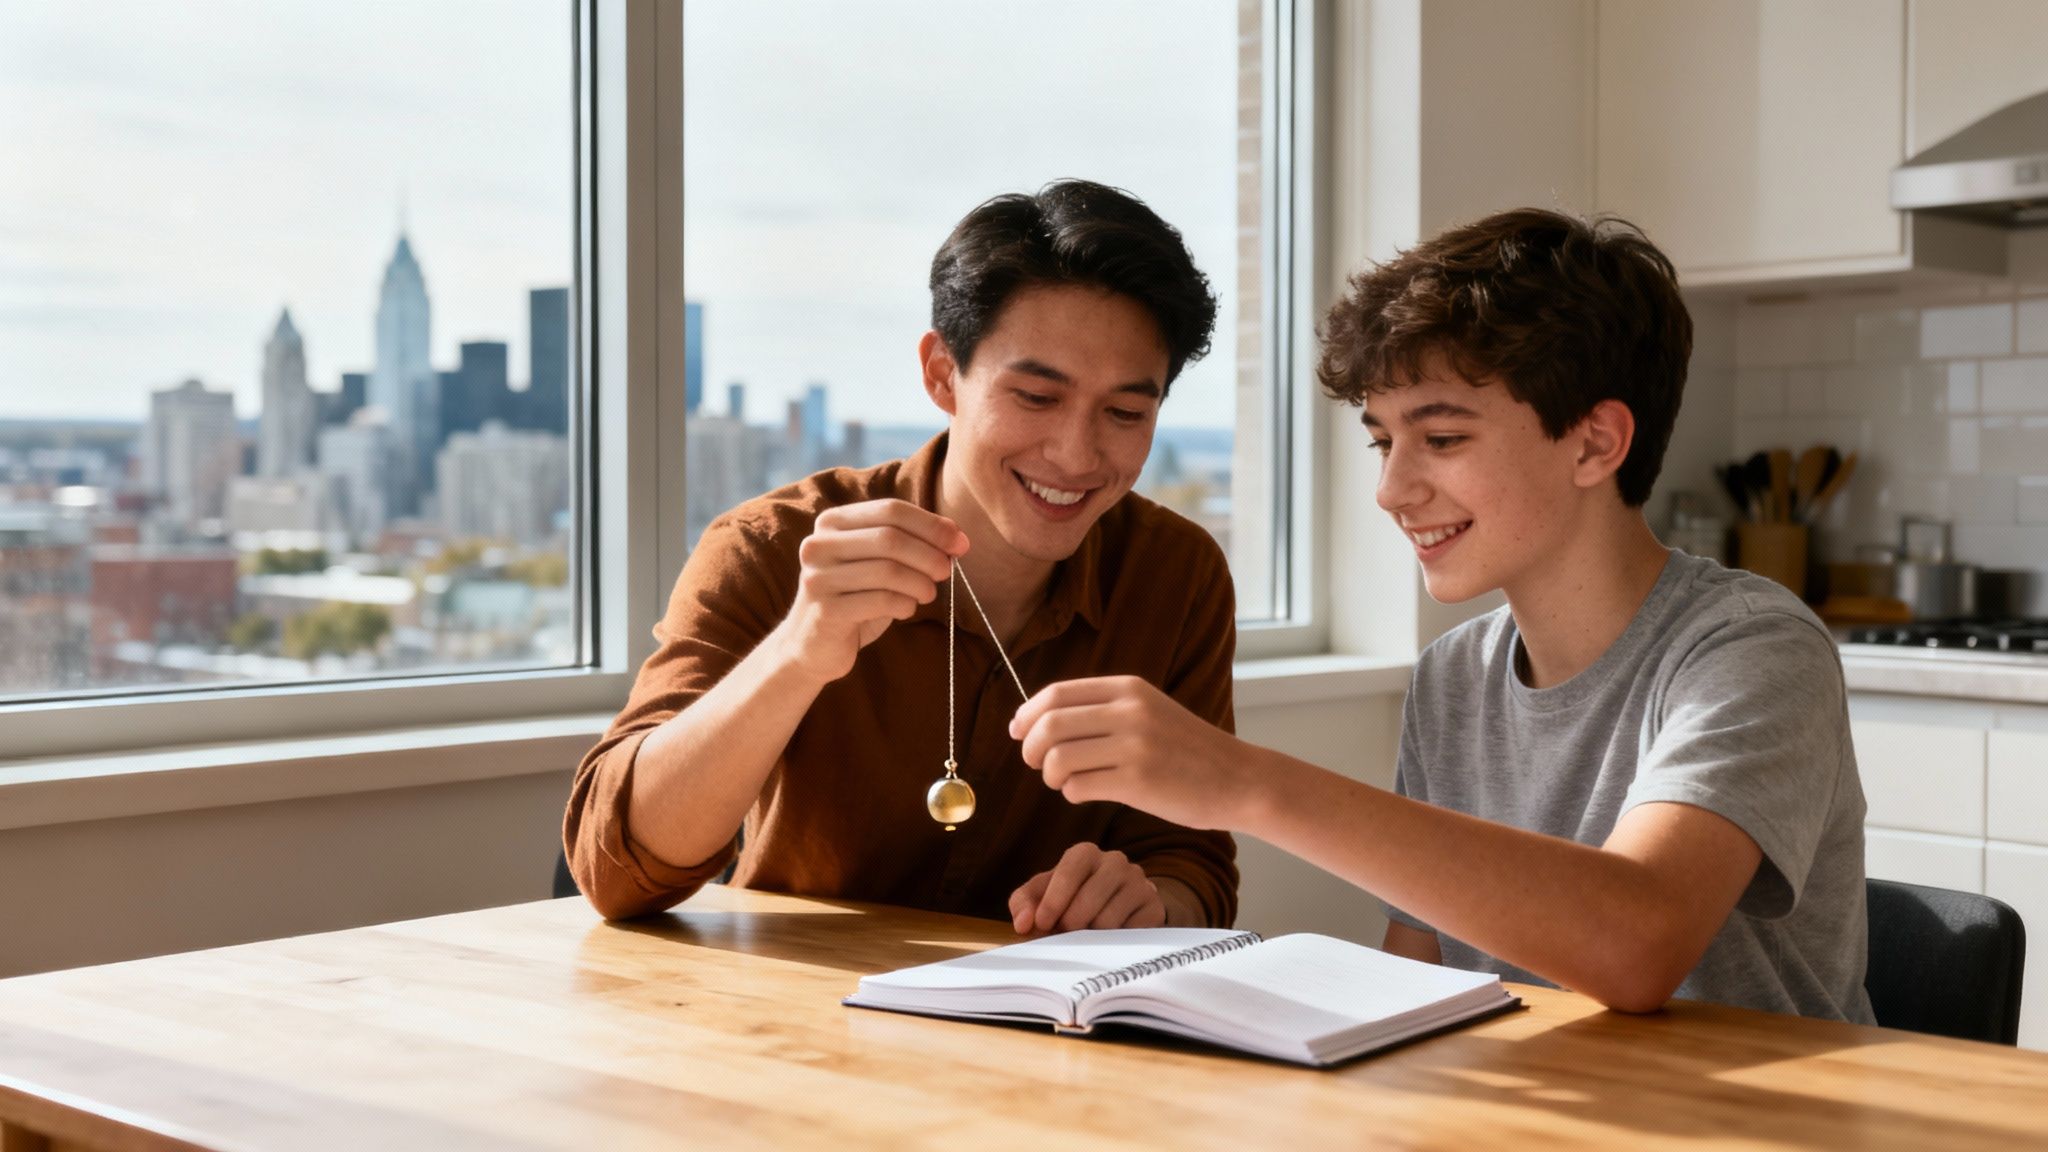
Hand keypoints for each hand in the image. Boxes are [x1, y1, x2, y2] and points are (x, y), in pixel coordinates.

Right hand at [774, 499, 966, 684]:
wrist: (814, 646)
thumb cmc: (855, 598)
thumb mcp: (878, 563)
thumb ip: (908, 544)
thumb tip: (957, 537)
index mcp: (833, 522)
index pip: (891, 510)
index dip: (931, 525)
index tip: (960, 543)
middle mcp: (819, 544)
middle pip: (890, 538)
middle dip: (929, 554)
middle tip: (947, 571)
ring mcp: (818, 577)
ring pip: (887, 570)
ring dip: (920, 582)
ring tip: (929, 594)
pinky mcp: (825, 610)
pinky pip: (880, 601)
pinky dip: (904, 604)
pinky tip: (907, 609)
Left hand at [1009, 675, 1251, 830]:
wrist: (1238, 779)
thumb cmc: (1186, 750)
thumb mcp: (1148, 710)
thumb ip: (1103, 709)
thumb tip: (1039, 719)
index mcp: (1128, 688)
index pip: (1056, 694)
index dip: (1027, 714)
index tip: (1017, 732)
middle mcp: (1130, 711)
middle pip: (1049, 724)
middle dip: (1030, 747)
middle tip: (1036, 763)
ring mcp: (1134, 746)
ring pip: (1058, 758)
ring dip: (1050, 775)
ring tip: (1064, 782)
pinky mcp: (1138, 782)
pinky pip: (1078, 787)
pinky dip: (1071, 793)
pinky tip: (1085, 793)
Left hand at [1009, 842, 1164, 933]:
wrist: (1117, 906)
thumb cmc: (1071, 899)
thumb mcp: (1042, 896)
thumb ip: (1024, 904)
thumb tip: (1024, 924)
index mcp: (1085, 853)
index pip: (1069, 871)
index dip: (1053, 900)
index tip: (1042, 924)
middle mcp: (1115, 861)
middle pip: (1089, 899)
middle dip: (1071, 924)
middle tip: (1065, 935)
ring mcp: (1139, 882)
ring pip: (1108, 921)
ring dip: (1091, 938)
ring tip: (1086, 936)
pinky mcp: (1153, 907)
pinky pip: (1129, 934)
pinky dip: (1113, 944)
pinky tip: (1108, 940)